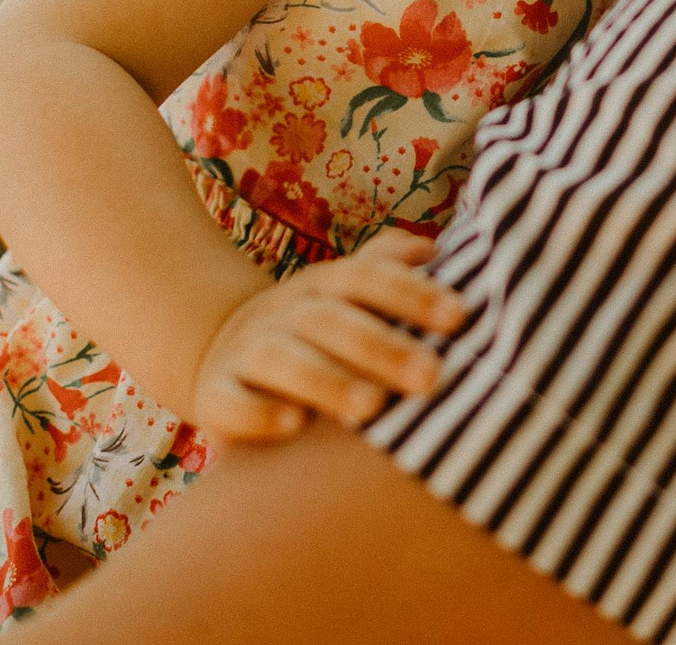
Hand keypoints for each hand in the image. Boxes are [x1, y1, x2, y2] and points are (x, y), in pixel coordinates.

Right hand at [190, 229, 464, 442]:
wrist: (221, 358)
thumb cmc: (313, 332)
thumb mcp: (343, 294)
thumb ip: (385, 268)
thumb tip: (431, 249)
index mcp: (322, 287)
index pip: (366, 277)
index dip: (411, 293)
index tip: (460, 317)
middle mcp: (283, 313)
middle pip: (331, 321)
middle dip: (383, 347)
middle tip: (432, 376)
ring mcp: (246, 352)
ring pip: (281, 359)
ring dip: (326, 381)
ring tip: (372, 406)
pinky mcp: (215, 397)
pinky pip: (231, 402)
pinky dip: (259, 414)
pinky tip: (294, 425)